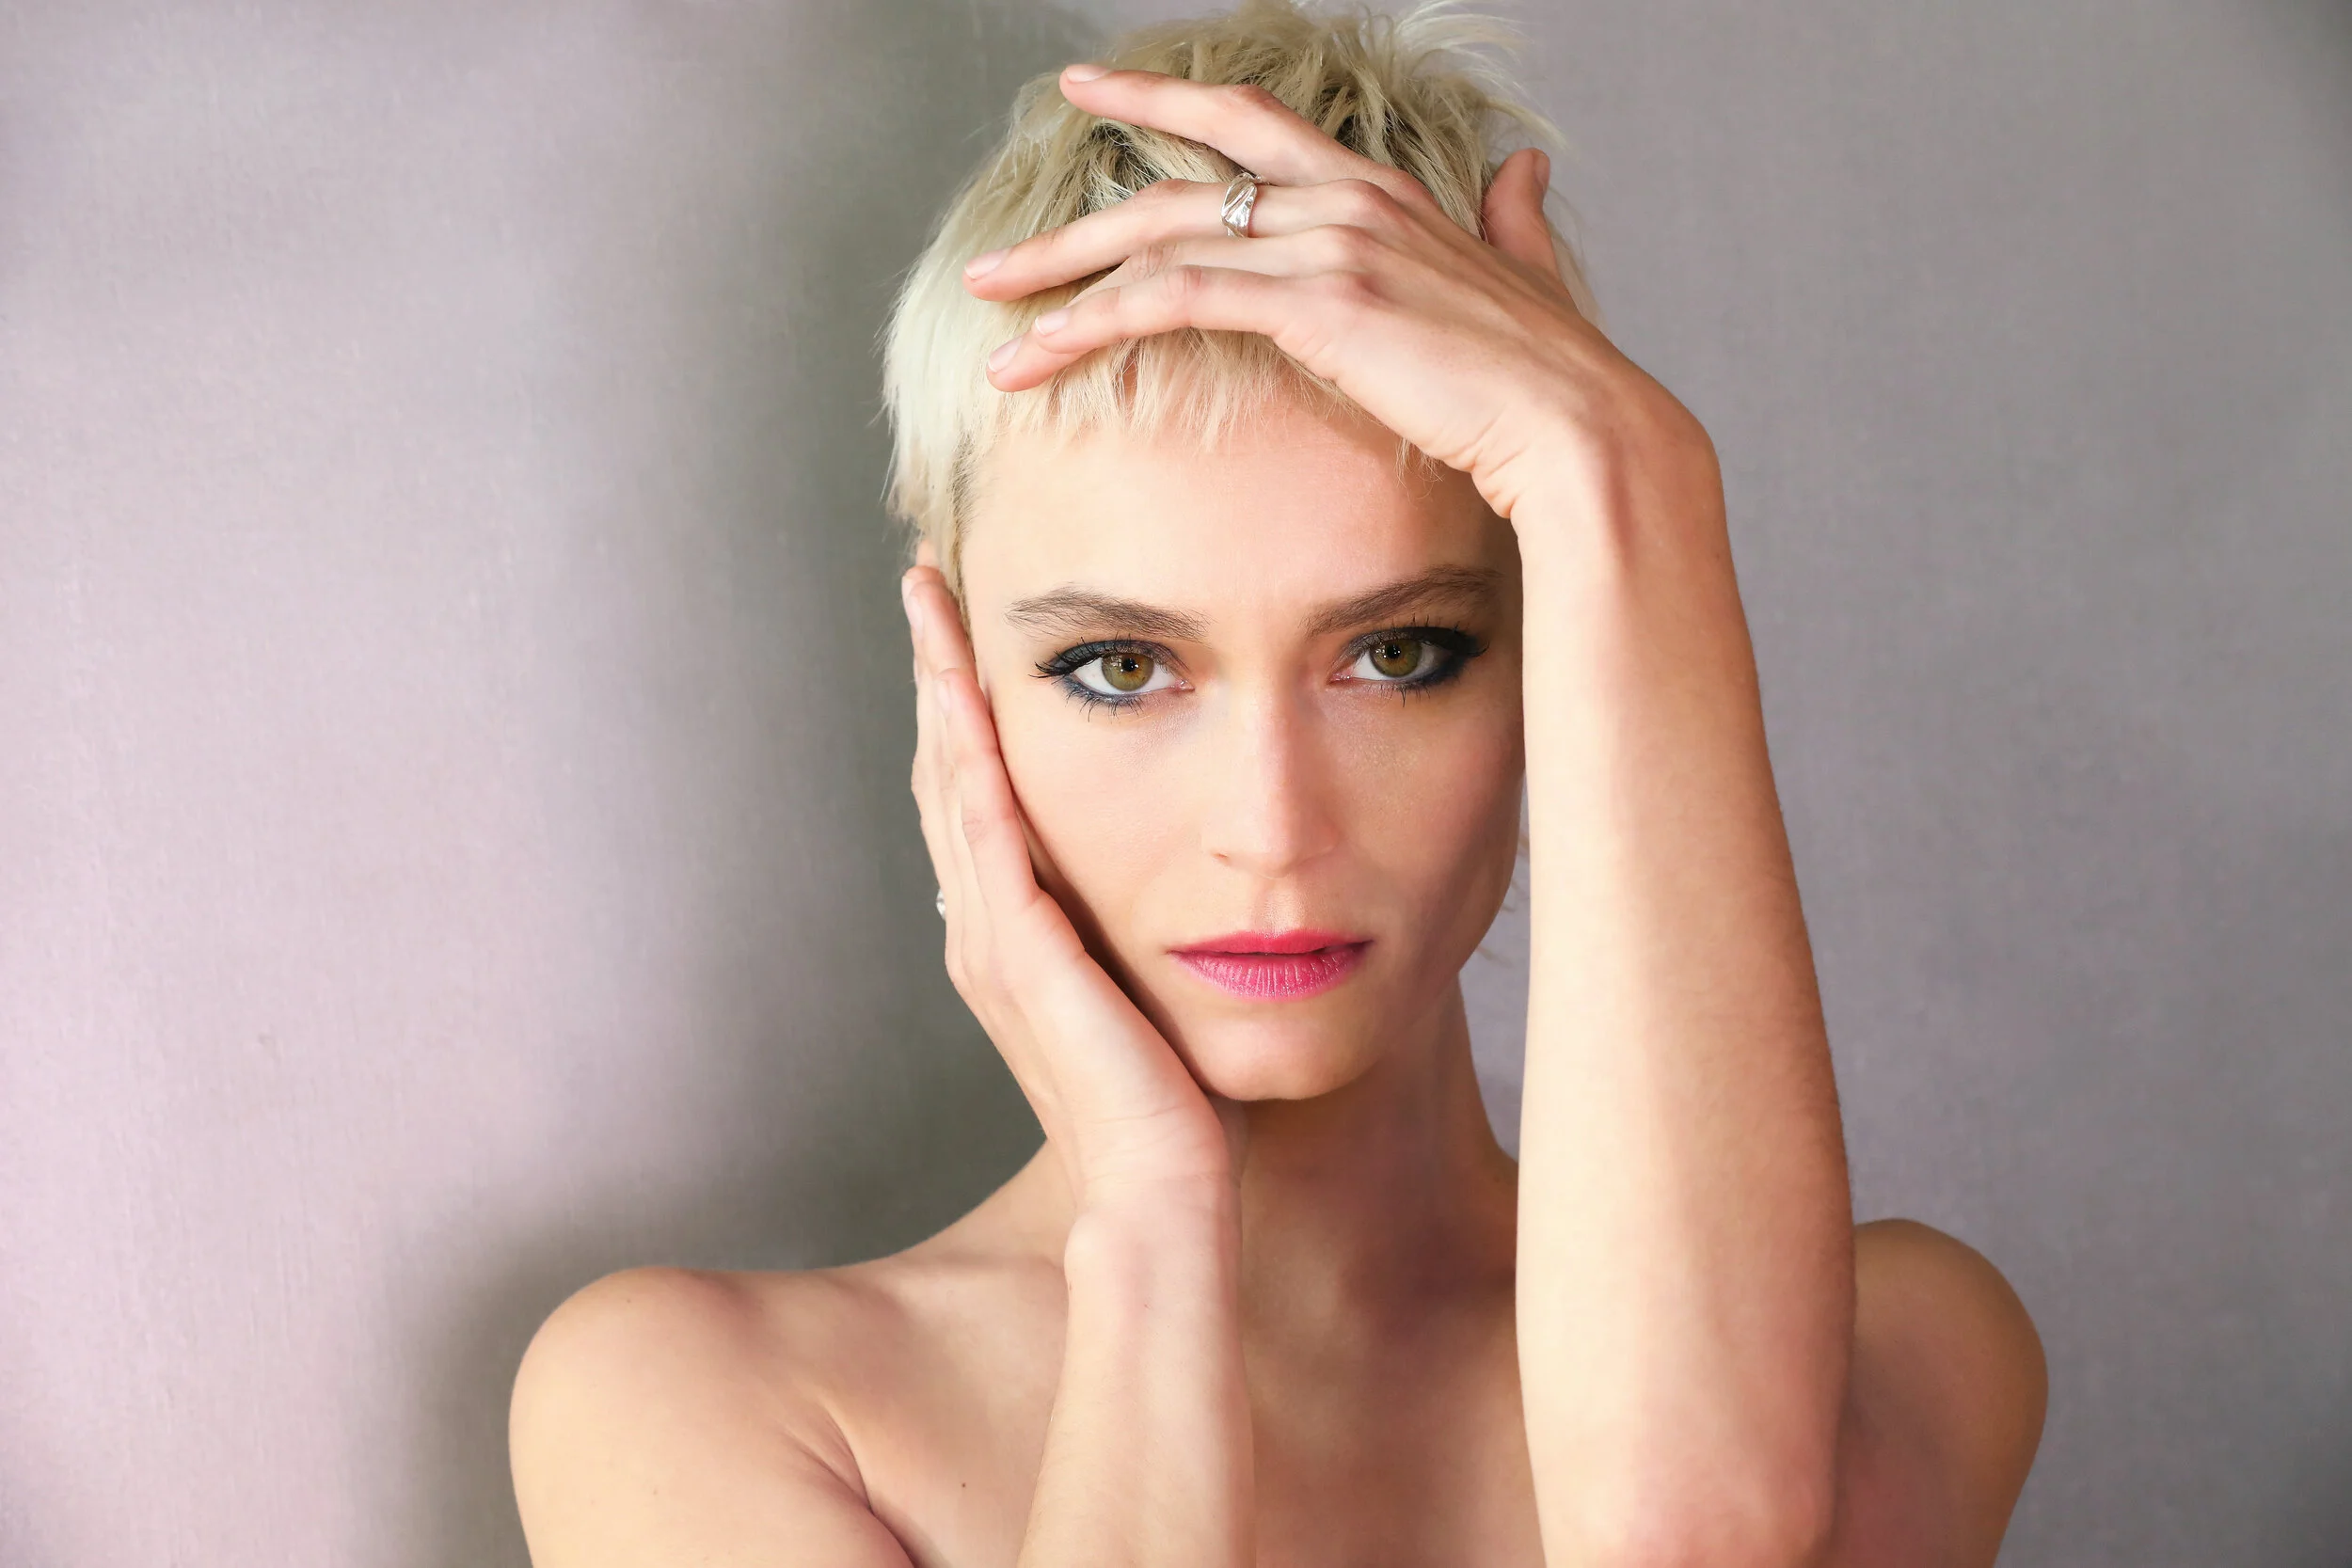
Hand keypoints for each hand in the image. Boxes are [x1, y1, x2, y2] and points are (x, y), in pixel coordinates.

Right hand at [903, 557, 1236, 1209]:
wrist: (1163, 1193)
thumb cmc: (1170, 1105)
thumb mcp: (1144, 988)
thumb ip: (1126, 930)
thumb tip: (1163, 871)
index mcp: (1009, 934)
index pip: (972, 793)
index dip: (961, 707)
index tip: (963, 624)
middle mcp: (983, 931)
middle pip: (942, 773)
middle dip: (935, 672)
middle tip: (926, 579)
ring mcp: (996, 944)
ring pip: (952, 789)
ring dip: (941, 693)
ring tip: (932, 607)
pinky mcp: (1026, 959)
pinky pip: (990, 841)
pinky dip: (973, 764)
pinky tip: (969, 699)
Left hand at [963, 65, 1709, 527]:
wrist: (1581, 429)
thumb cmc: (1552, 378)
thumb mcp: (1527, 278)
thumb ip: (1512, 225)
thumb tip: (1519, 175)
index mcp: (1378, 193)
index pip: (1250, 125)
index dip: (1164, 102)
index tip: (1089, 89)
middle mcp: (1344, 201)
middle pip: (1177, 189)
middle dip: (1075, 223)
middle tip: (997, 260)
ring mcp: (1328, 246)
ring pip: (1158, 244)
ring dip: (1060, 283)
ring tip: (989, 316)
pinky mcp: (1315, 304)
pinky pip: (1175, 297)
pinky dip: (1096, 322)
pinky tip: (1041, 354)